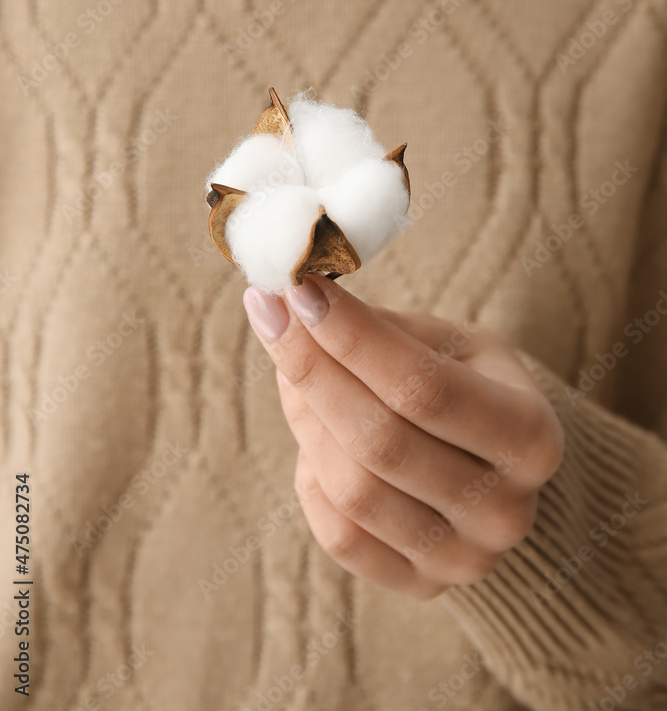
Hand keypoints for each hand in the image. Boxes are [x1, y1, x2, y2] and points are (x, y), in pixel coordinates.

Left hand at [242, 275, 563, 599]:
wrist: (492, 465)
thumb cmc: (465, 385)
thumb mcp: (448, 341)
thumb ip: (381, 328)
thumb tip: (294, 304)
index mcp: (531, 435)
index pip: (423, 388)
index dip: (353, 339)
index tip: (299, 290)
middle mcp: (507, 510)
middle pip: (381, 442)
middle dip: (313, 370)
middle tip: (273, 315)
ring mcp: (465, 559)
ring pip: (352, 490)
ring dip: (306, 418)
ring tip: (295, 371)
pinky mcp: (421, 586)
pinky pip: (339, 535)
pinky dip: (313, 476)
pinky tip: (317, 436)